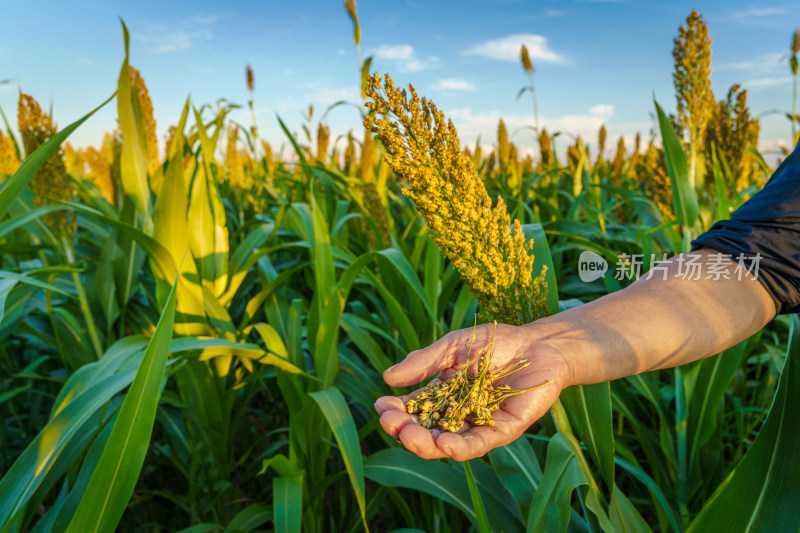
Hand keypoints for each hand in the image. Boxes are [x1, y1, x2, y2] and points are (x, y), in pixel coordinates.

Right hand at [374, 322, 568, 460]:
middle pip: (426, 433)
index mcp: (442, 396)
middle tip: (391, 424)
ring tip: (409, 437)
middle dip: (405, 432)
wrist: (538, 343)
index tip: (381, 406)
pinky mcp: (503, 431)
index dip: (396, 411)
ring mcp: (479, 425)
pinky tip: (444, 445)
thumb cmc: (495, 342)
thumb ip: (425, 362)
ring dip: (426, 445)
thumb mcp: (452, 347)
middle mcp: (457, 416)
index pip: (413, 410)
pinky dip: (460, 449)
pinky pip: (479, 445)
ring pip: (447, 445)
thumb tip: (388, 377)